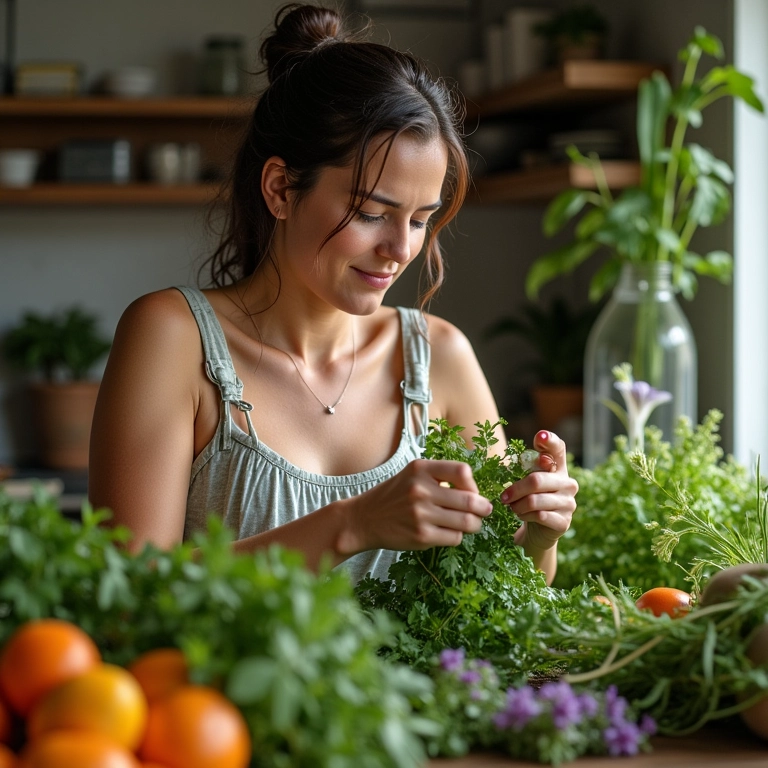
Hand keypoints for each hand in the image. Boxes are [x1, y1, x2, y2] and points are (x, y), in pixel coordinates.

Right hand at [338, 459, 492, 554]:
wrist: (363, 519)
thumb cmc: (393, 496)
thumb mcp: (412, 474)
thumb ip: (440, 477)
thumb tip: (476, 493)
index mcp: (421, 469)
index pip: (462, 471)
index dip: (473, 484)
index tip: (471, 492)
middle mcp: (421, 489)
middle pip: (470, 500)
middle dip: (482, 508)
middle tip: (484, 511)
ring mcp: (421, 514)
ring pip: (466, 522)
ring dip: (474, 524)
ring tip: (471, 524)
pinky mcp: (421, 535)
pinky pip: (455, 538)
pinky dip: (457, 536)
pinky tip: (448, 532)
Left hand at [501, 430, 577, 552]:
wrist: (538, 531)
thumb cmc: (530, 501)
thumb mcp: (527, 483)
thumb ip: (524, 470)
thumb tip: (513, 461)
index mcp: (558, 468)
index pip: (558, 449)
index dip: (550, 441)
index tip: (539, 436)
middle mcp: (568, 483)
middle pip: (537, 480)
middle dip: (515, 490)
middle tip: (503, 497)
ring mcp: (569, 503)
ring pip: (535, 500)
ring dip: (517, 506)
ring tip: (512, 508)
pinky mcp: (564, 522)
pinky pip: (539, 515)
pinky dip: (524, 516)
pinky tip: (522, 516)